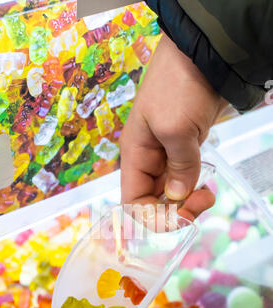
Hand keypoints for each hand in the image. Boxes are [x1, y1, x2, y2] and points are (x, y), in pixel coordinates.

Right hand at [120, 34, 227, 220]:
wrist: (203, 57)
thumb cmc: (179, 84)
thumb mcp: (175, 127)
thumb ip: (179, 167)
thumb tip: (178, 196)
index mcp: (135, 155)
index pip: (133, 201)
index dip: (152, 216)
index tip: (180, 216)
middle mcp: (147, 161)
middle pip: (152, 202)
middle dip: (175, 210)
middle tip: (201, 201)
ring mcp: (166, 156)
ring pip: (170, 194)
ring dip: (187, 202)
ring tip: (207, 193)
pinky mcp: (184, 151)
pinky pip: (184, 180)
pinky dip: (194, 189)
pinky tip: (206, 186)